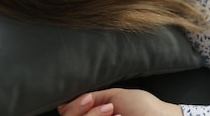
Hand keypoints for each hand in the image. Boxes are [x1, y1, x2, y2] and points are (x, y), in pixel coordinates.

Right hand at [57, 88, 182, 115]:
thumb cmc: (144, 107)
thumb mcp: (116, 97)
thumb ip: (93, 98)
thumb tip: (65, 103)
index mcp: (96, 113)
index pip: (70, 113)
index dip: (74, 107)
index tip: (89, 99)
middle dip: (85, 111)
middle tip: (107, 107)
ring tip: (114, 112)